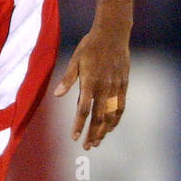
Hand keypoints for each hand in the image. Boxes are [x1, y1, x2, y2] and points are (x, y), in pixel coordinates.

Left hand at [54, 24, 129, 148]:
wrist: (113, 33)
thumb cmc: (90, 45)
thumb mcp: (75, 59)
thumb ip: (68, 78)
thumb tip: (57, 94)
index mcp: (90, 82)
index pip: (84, 110)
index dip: (79, 125)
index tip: (74, 137)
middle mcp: (104, 87)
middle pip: (98, 117)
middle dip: (92, 134)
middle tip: (87, 147)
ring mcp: (116, 87)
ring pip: (111, 115)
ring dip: (104, 130)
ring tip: (97, 142)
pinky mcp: (123, 85)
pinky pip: (121, 107)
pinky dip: (116, 119)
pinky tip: (111, 127)